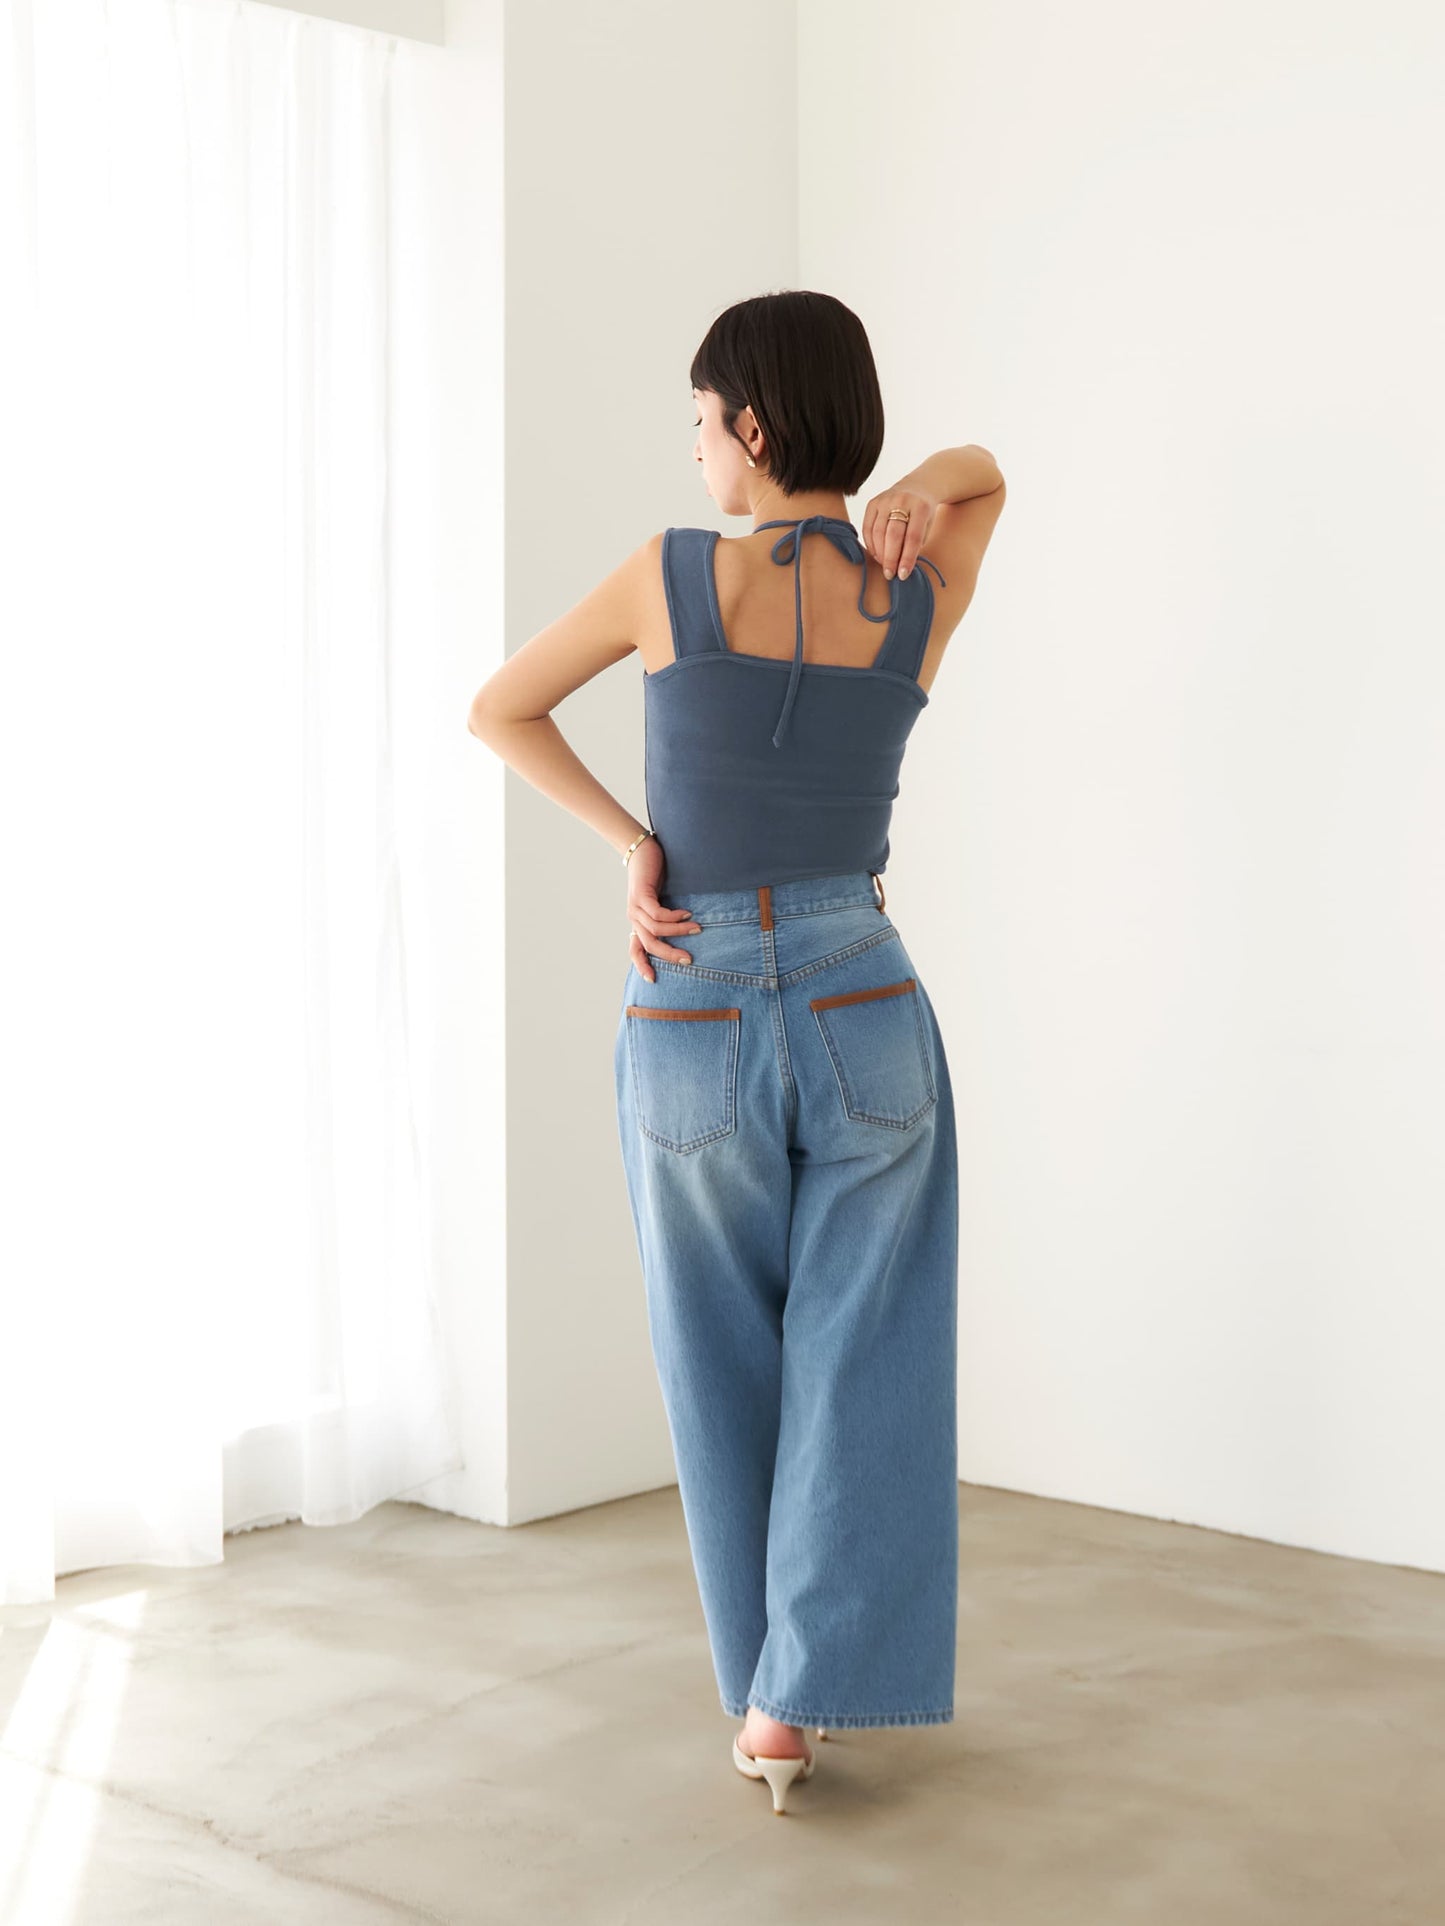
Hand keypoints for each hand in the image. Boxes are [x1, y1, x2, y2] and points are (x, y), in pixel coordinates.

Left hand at [626, 833, 699, 983]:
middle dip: (669, 955)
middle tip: (689, 959)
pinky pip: (657, 913)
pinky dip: (673, 917)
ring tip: (697, 929)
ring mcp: (635, 908)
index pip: (636, 950)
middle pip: (649, 945)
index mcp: (638, 923)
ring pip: (655, 930)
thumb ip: (669, 918)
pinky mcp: (640, 895)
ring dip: (678, 932)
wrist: (642, 851)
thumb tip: (691, 932)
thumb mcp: (663, 902)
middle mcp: (634, 919)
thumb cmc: (655, 876)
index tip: (653, 980)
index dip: (642, 965)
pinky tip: (687, 913)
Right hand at [859, 485, 937, 580]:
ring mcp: (885, 500)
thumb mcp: (927, 526)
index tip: (903, 575)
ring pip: (877, 532)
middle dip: (890, 558)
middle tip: (890, 575)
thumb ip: (915, 544)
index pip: (912, 537)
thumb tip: (901, 568)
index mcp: (920, 507)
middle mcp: (901, 500)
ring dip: (879, 553)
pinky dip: (870, 544)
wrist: (916, 487)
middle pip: (893, 535)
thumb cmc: (923, 514)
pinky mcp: (872, 502)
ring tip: (884, 566)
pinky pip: (867, 527)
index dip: (907, 558)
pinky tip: (876, 555)